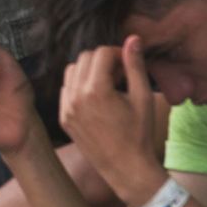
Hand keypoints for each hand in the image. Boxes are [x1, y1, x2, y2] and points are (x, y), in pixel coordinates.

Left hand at [59, 38, 171, 206]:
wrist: (126, 168)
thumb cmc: (140, 134)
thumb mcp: (143, 97)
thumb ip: (135, 66)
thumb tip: (132, 39)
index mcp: (96, 90)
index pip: (101, 53)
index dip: (118, 54)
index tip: (129, 65)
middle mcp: (76, 96)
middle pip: (84, 58)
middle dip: (103, 60)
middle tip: (121, 74)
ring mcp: (66, 108)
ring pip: (72, 71)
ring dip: (89, 71)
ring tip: (109, 84)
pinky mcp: (63, 118)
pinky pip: (66, 90)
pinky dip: (79, 86)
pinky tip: (97, 98)